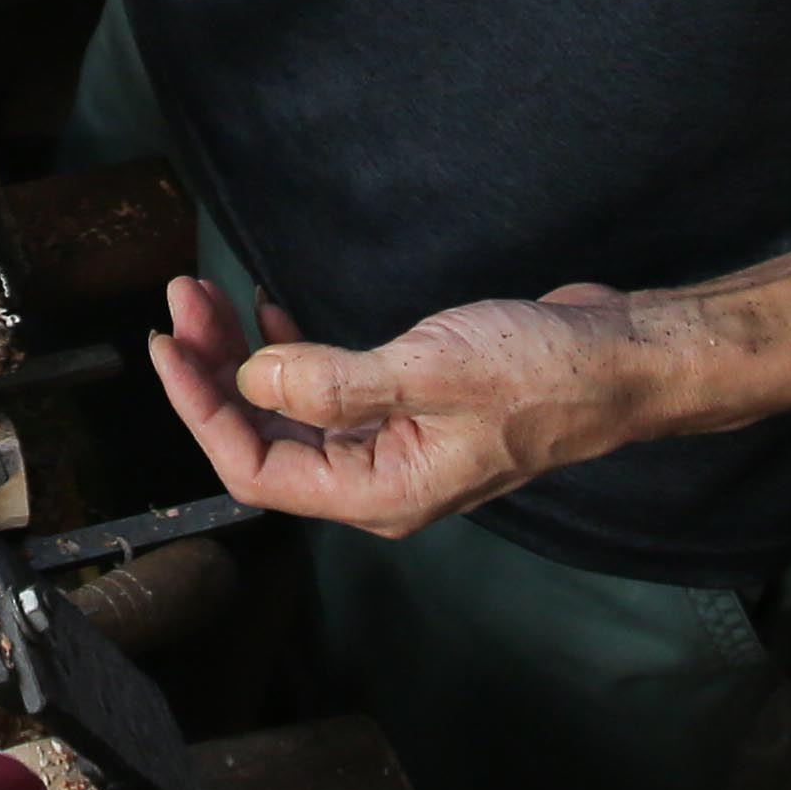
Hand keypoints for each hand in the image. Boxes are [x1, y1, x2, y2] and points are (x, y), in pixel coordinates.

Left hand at [145, 274, 668, 538]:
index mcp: (377, 494)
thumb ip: (336, 382)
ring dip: (245, 357)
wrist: (622, 361)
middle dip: (214, 371)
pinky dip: (289, 353)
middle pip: (263, 437)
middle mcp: (377, 480)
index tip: (168, 344)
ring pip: (289, 410)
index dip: (199, 408)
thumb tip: (251, 380)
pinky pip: (326, 390)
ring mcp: (393, 444)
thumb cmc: (543, 373)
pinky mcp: (409, 406)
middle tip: (185, 298)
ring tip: (212, 295)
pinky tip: (269, 315)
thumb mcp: (431, 372)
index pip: (254, 467)